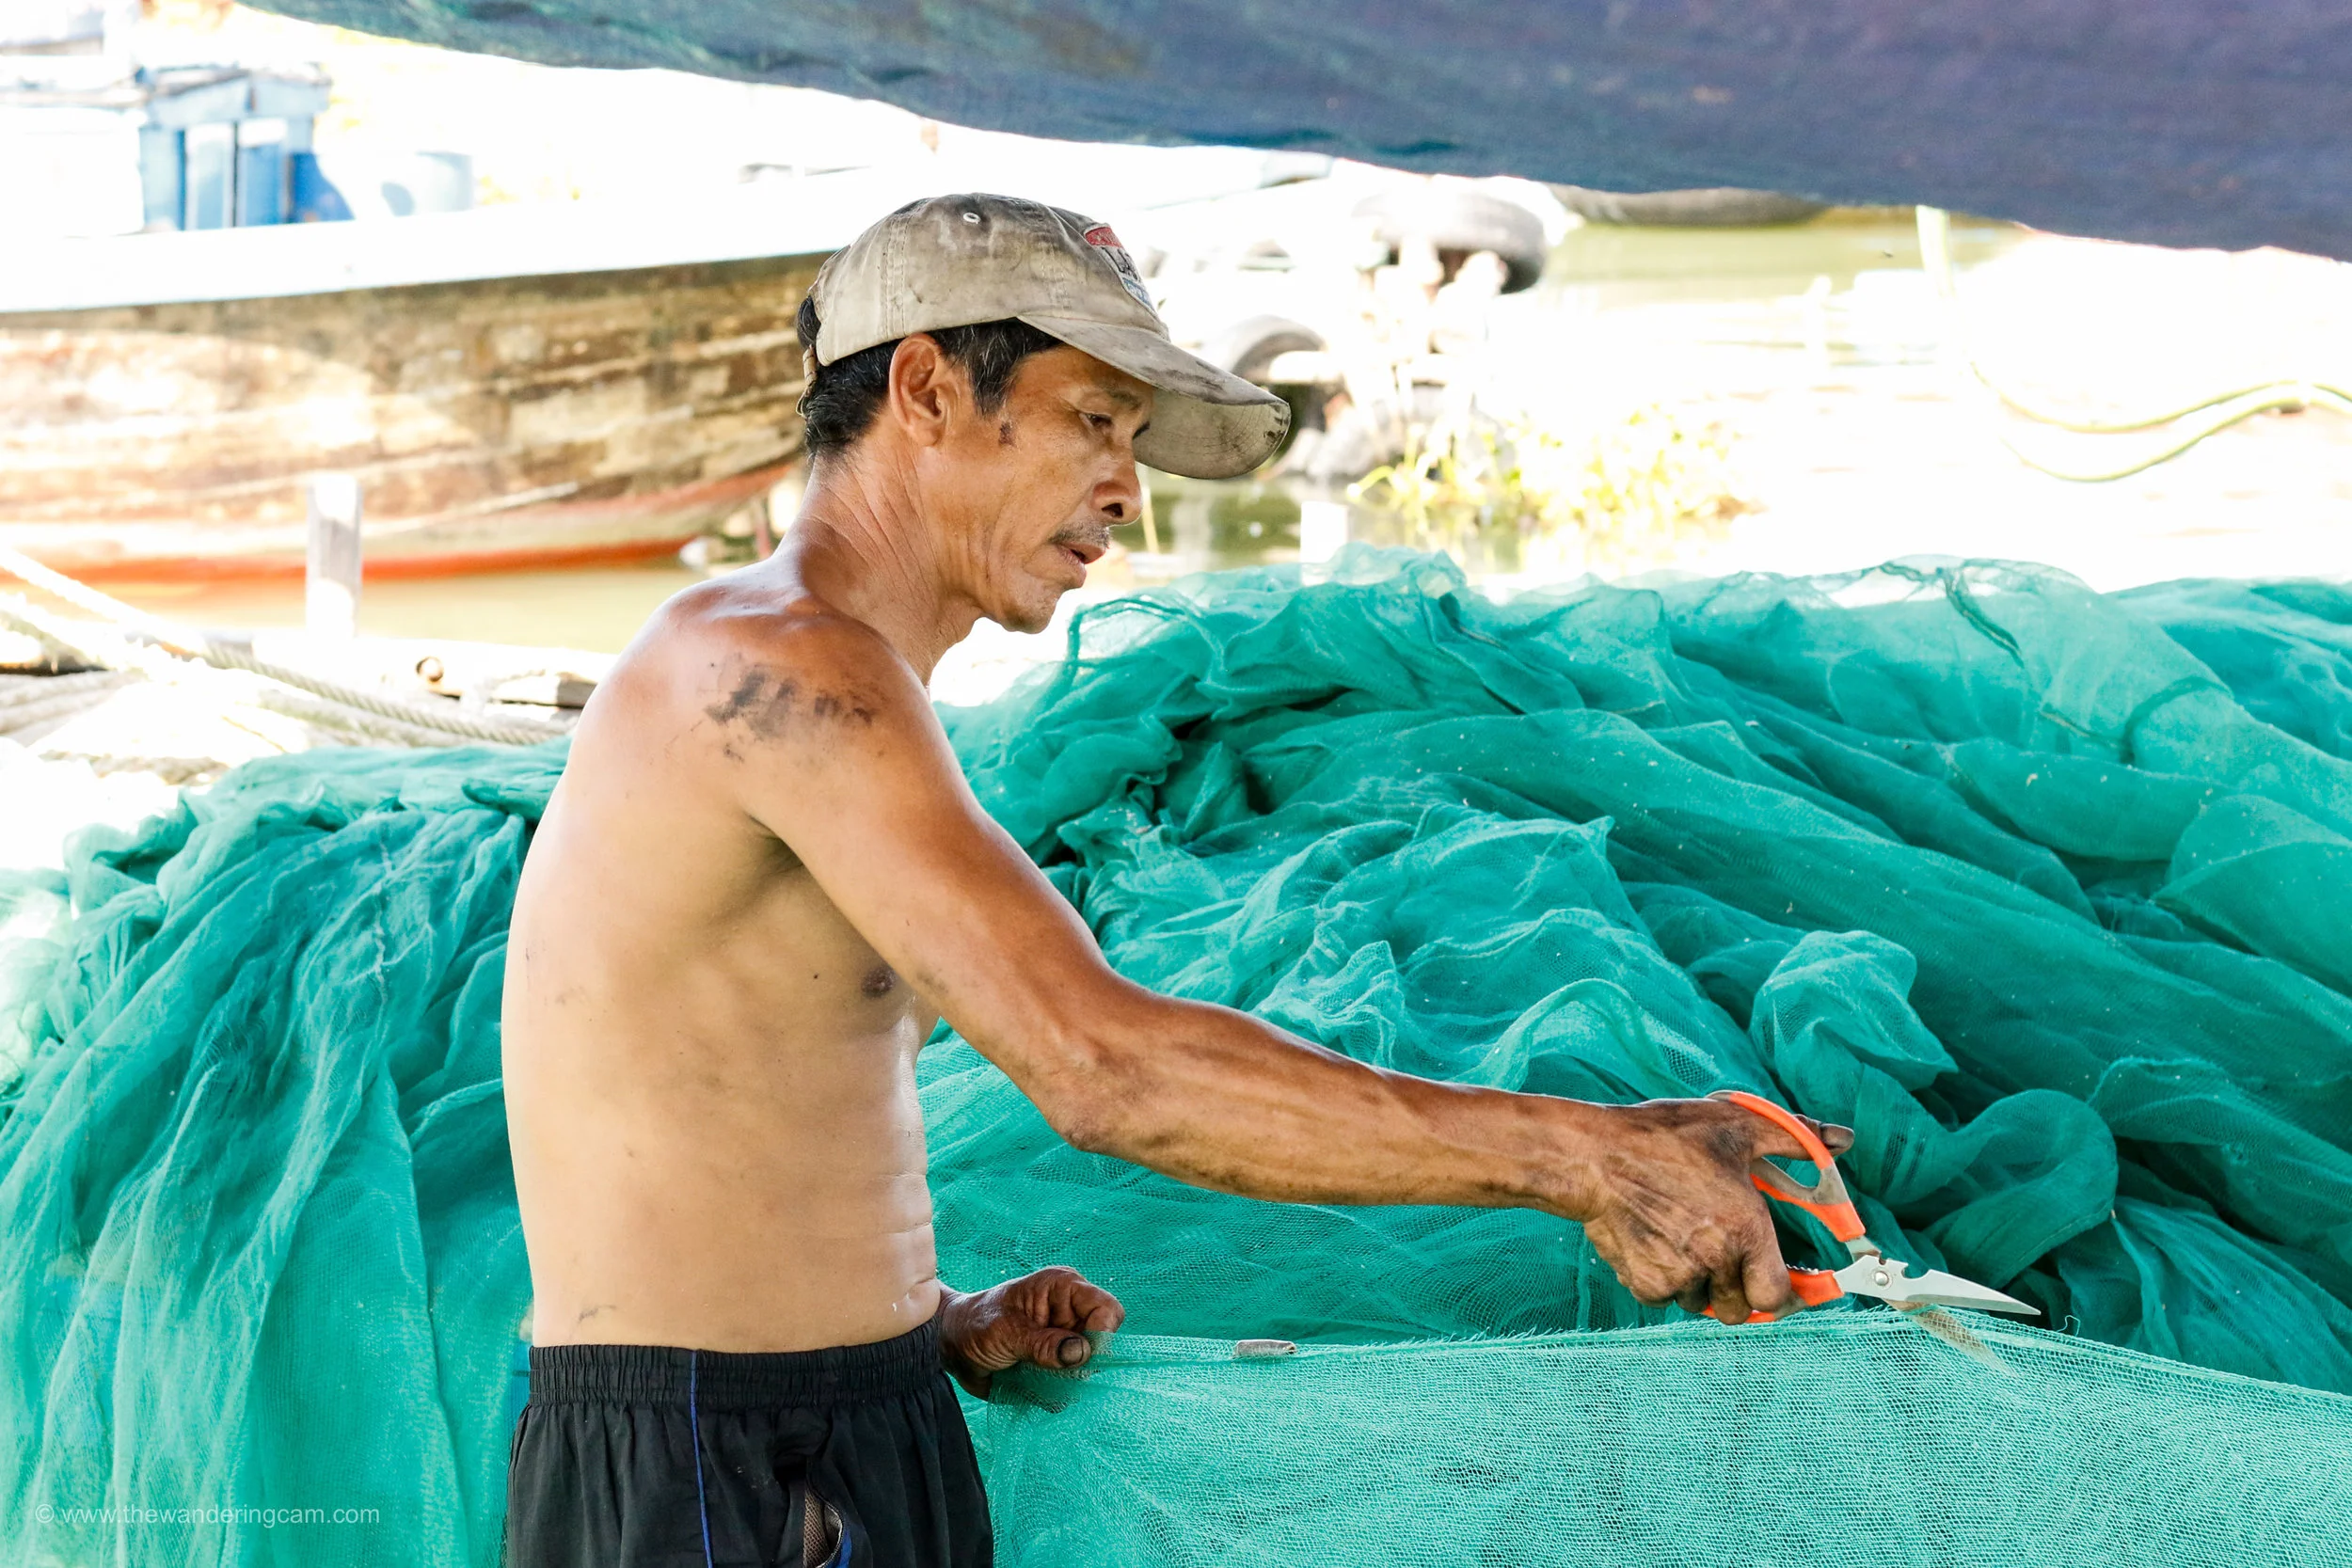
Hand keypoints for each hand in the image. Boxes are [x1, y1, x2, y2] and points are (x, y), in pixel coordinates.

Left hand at [937, 1265, 1125, 1397]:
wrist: (951, 1346)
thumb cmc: (974, 1325)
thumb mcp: (1006, 1333)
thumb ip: (1042, 1344)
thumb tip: (1081, 1354)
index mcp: (1063, 1289)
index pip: (1107, 1309)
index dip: (1101, 1335)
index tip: (1078, 1358)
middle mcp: (1071, 1312)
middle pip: (1103, 1342)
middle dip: (1082, 1363)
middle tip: (1050, 1371)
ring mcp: (1065, 1339)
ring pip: (1090, 1367)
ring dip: (1066, 1380)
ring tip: (1034, 1376)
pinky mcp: (1057, 1362)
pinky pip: (1072, 1384)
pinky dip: (1056, 1391)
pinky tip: (1032, 1383)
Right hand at [1572, 1097, 1855, 1325]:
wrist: (1594, 1157)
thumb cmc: (1664, 1138)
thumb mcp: (1735, 1125)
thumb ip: (1795, 1137)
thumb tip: (1842, 1138)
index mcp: (1745, 1229)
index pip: (1776, 1296)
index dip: (1781, 1295)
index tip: (1778, 1286)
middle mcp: (1715, 1259)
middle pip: (1739, 1309)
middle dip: (1737, 1290)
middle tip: (1726, 1259)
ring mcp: (1677, 1275)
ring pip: (1700, 1301)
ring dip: (1699, 1283)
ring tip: (1683, 1239)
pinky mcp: (1644, 1283)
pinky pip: (1665, 1297)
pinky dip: (1664, 1279)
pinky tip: (1655, 1242)